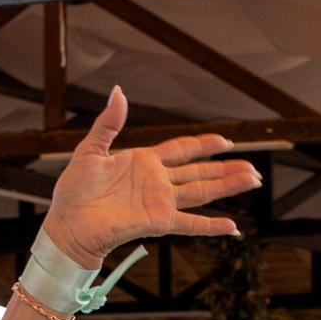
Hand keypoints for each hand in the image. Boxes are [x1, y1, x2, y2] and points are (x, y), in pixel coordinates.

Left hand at [39, 89, 261, 268]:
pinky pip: (189, 224)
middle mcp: (157, 183)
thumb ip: (109, 123)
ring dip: (228, 187)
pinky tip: (232, 226)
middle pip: (201, 172)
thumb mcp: (90, 149)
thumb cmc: (74, 192)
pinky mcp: (156, 222)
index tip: (226, 140)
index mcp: (144, 162)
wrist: (66, 224)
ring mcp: (159, 203)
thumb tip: (119, 93)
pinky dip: (210, 226)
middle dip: (227, 169)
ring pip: (202, 193)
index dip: (204, 144)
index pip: (182, 150)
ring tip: (253, 181)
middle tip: (254, 167)